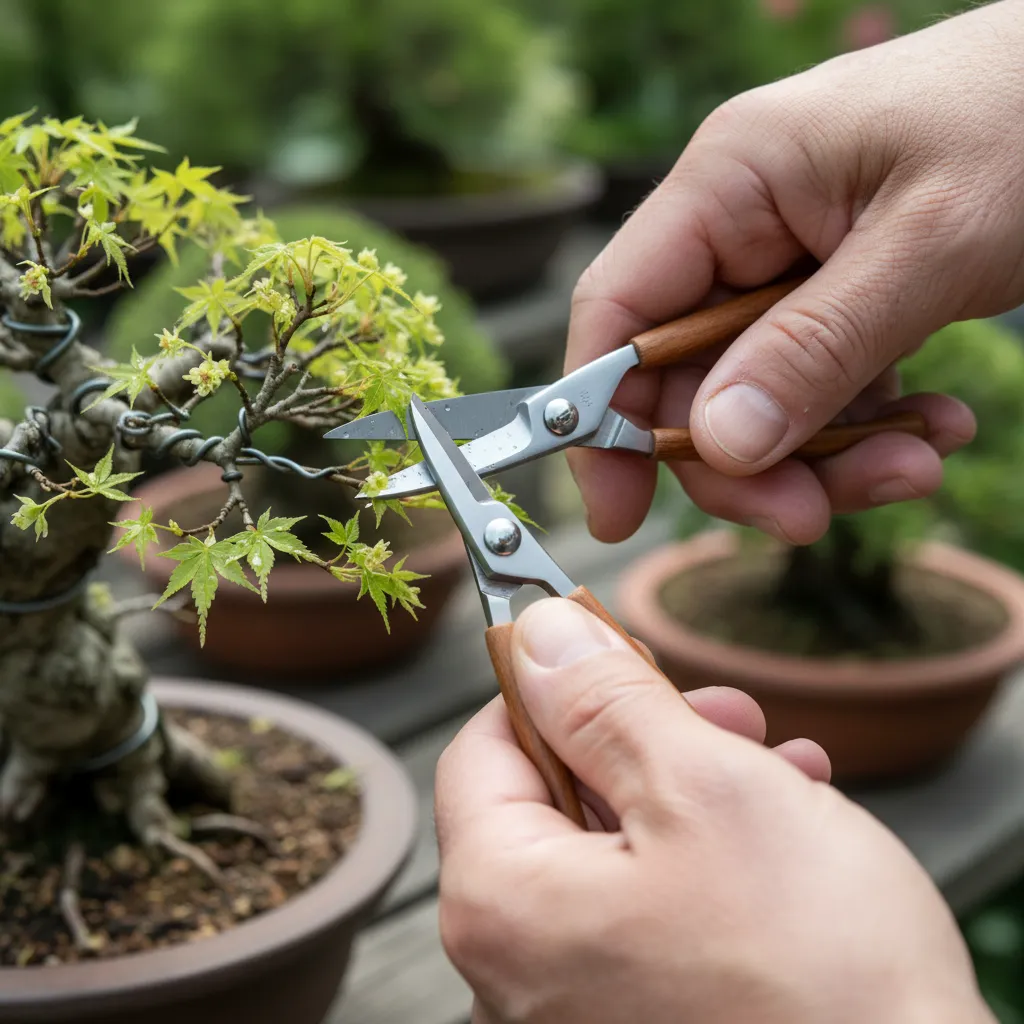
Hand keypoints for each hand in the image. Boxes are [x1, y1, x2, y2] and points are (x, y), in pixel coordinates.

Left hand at [435, 600, 993, 1023]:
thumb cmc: (818, 974)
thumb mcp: (705, 789)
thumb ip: (600, 701)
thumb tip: (538, 637)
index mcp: (502, 906)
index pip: (483, 750)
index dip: (551, 687)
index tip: (617, 656)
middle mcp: (515, 974)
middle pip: (553, 802)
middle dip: (643, 739)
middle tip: (723, 712)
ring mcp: (574, 1010)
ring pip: (612, 853)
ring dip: (690, 791)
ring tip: (776, 767)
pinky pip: (647, 916)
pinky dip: (705, 860)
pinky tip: (781, 833)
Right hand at [567, 0, 1023, 544]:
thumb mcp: (929, 244)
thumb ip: (817, 346)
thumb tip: (721, 442)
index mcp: (731, 181)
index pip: (617, 311)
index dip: (600, 418)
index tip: (618, 511)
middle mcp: (742, 223)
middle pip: (686, 376)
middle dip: (746, 460)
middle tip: (809, 517)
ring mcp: (787, 262)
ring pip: (757, 398)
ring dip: (825, 455)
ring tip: (915, 466)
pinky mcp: (836, 293)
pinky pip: (819, 386)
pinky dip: (868, 427)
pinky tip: (933, 430)